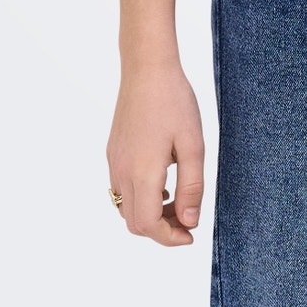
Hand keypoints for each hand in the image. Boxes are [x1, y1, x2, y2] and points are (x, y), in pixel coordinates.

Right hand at [106, 63, 205, 244]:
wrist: (147, 68)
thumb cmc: (175, 102)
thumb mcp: (193, 145)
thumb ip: (192, 187)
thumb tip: (189, 222)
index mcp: (143, 173)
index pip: (147, 225)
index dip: (169, 238)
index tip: (191, 234)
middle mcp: (122, 171)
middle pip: (134, 222)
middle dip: (160, 230)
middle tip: (187, 220)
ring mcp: (114, 161)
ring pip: (124, 208)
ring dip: (148, 215)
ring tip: (176, 202)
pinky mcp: (113, 151)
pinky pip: (119, 188)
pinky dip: (138, 198)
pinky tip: (161, 183)